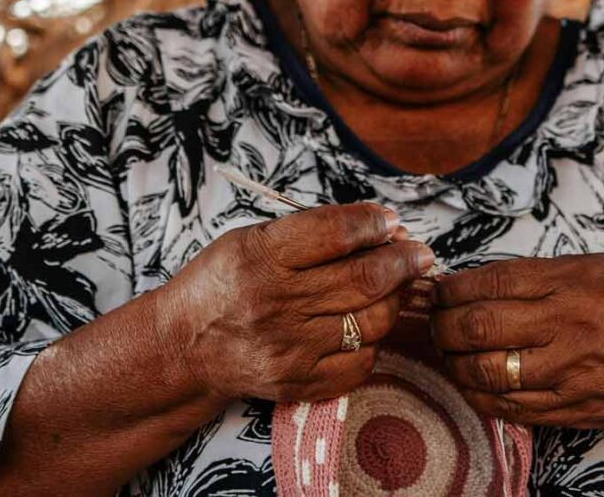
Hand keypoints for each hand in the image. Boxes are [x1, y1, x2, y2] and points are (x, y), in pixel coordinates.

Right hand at [159, 203, 434, 403]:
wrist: (184, 346)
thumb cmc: (224, 282)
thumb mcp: (251, 238)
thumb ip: (311, 231)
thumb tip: (380, 227)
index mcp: (261, 256)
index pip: (335, 234)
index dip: (373, 224)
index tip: (391, 222)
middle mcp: (276, 303)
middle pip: (364, 278)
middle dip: (403, 261)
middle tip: (419, 254)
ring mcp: (289, 348)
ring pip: (372, 320)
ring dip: (396, 298)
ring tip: (399, 285)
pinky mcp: (299, 382)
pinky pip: (362, 361)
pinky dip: (375, 339)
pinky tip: (369, 322)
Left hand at [430, 254, 603, 431]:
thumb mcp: (593, 267)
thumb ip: (536, 272)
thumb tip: (474, 280)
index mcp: (573, 284)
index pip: (492, 283)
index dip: (452, 288)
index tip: (438, 290)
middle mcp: (570, 328)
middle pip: (480, 328)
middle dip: (442, 325)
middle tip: (433, 321)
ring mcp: (571, 374)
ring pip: (487, 373)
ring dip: (453, 363)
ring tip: (447, 351)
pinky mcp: (572, 409)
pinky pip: (509, 408)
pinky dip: (478, 395)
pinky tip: (470, 381)